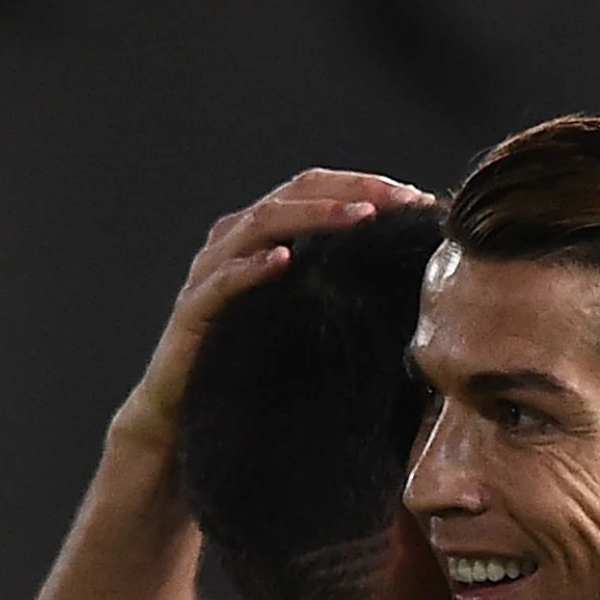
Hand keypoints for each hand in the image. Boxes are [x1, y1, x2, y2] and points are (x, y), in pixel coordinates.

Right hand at [113, 169, 433, 454]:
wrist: (183, 415)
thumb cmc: (250, 364)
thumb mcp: (302, 316)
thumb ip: (337, 284)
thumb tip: (411, 277)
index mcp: (262, 234)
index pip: (316, 189)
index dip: (365, 184)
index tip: (417, 199)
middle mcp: (232, 240)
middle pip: (293, 192)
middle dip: (351, 190)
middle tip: (399, 200)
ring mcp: (209, 271)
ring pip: (262, 222)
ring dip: (314, 215)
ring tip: (361, 217)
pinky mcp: (192, 310)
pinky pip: (223, 280)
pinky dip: (254, 267)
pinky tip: (286, 260)